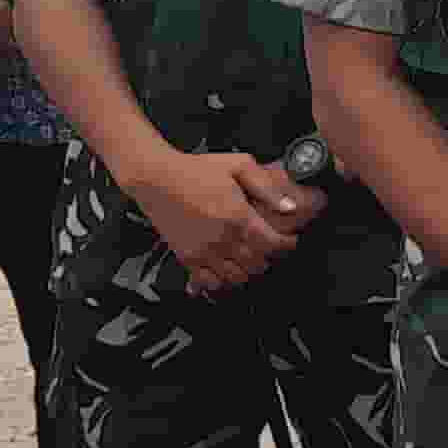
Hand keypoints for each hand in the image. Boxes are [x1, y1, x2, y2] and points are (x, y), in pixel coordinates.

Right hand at [127, 148, 317, 294]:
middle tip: (271, 249)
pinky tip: (227, 270)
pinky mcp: (187, 258)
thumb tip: (289, 206)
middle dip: (270, 258)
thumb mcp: (238, 165)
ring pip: (237, 277)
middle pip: (258, 264)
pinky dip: (223, 281)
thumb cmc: (195, 170)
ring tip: (251, 260)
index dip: (288, 246)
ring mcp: (204, 251)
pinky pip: (210, 282)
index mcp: (238, 216)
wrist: (156, 178)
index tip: (291, 241)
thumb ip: (266, 187)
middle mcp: (223, 238)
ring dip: (248, 272)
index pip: (273, 244)